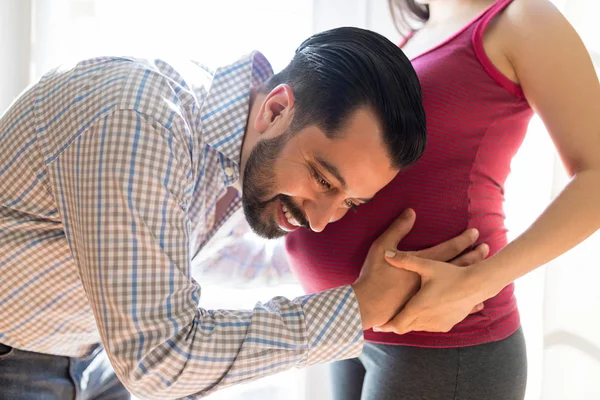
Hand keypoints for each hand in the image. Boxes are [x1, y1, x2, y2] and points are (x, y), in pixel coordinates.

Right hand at [351, 209, 486, 329]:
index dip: (463, 239)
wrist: (370, 305)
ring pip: (458, 284)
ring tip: (484, 270)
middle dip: (474, 254)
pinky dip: (467, 302)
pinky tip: (476, 303)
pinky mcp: (428, 309)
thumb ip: (398, 229)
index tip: (475, 232)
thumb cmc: (375, 276)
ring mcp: (432, 296)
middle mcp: (432, 280)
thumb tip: (411, 212)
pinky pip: (454, 306)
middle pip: (459, 264)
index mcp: (423, 263)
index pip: (450, 248)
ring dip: (471, 275)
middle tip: (486, 247)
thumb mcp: (382, 247)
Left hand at [375, 251, 494, 333]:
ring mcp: (438, 324)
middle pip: (404, 328)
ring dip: (410, 323)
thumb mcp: (427, 266)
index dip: (385, 326)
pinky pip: (430, 326)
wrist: (476, 285)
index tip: (376, 326)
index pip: (396, 324)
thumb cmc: (450, 275)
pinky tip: (420, 315)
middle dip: (395, 324)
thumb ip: (405, 260)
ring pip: (417, 328)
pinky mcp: (447, 324)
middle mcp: (426, 319)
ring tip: (401, 316)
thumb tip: (387, 253)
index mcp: (418, 307)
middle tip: (385, 321)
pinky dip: (422, 322)